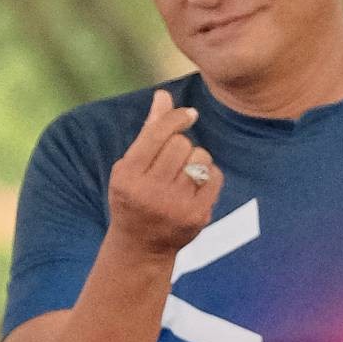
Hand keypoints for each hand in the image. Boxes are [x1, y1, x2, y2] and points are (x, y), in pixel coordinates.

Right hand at [106, 87, 222, 259]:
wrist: (141, 246)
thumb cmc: (134, 196)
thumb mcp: (131, 165)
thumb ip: (149, 130)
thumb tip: (163, 95)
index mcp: (127, 176)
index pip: (157, 134)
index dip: (176, 118)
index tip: (189, 114)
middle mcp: (149, 191)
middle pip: (181, 144)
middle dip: (182, 145)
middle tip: (174, 160)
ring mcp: (174, 206)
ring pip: (201, 158)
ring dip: (197, 159)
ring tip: (184, 174)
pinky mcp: (196, 216)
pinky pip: (215, 176)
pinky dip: (209, 175)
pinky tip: (196, 186)